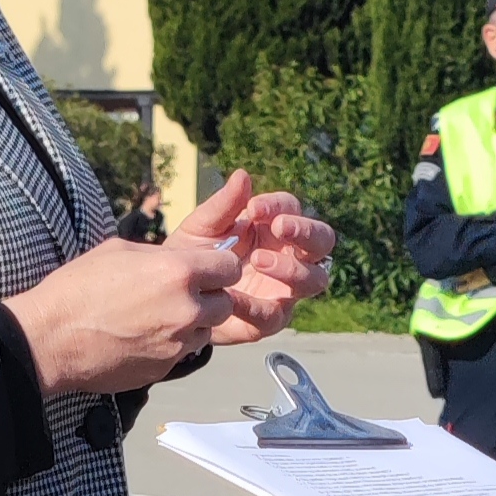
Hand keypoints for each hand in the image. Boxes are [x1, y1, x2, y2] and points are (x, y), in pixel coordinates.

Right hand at [5, 236, 239, 397]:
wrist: (50, 339)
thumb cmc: (77, 289)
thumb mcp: (119, 251)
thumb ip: (161, 255)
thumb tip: (182, 259)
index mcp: (177, 273)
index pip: (230, 268)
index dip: (220, 268)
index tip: (207, 270)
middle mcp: (186, 310)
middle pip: (226, 303)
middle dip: (210, 297)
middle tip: (183, 294)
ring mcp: (177, 344)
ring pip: (207, 331)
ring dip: (194, 323)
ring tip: (159, 316)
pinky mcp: (165, 368)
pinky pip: (183, 352)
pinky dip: (173, 344)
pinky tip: (144, 336)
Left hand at [178, 169, 334, 343]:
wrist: (173, 295)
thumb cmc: (195, 253)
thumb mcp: (202, 226)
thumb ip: (222, 205)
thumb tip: (242, 176)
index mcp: (275, 227)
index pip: (292, 209)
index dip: (279, 206)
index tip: (253, 208)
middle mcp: (290, 255)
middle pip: (322, 242)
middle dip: (307, 232)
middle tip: (280, 227)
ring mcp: (285, 289)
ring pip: (315, 280)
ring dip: (292, 269)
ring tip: (259, 259)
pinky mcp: (271, 319)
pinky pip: (275, 315)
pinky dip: (255, 306)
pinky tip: (232, 297)